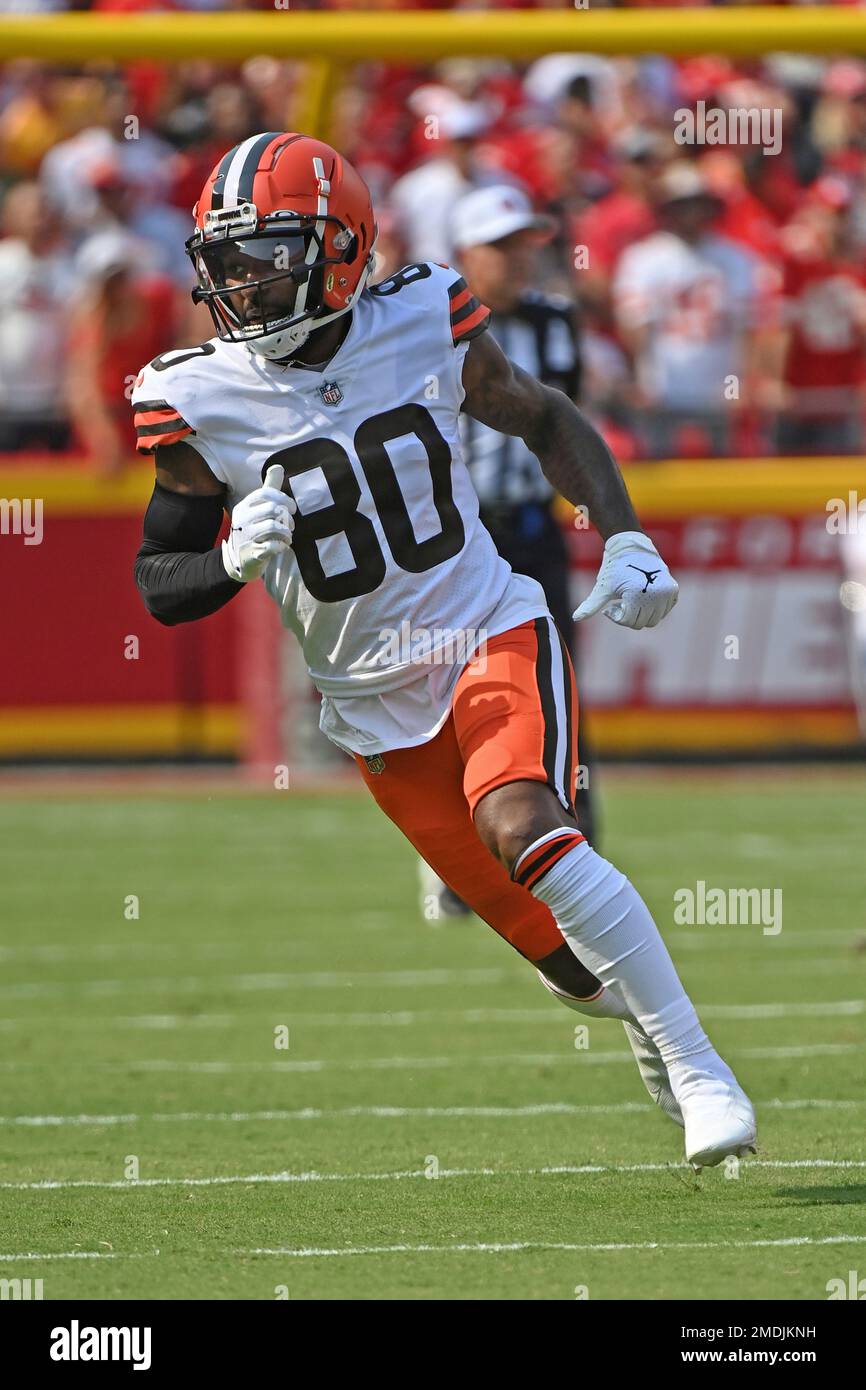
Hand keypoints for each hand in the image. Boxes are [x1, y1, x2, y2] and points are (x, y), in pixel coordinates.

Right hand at [221, 464, 296, 581]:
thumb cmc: (253, 529)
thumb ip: (269, 488)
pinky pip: (272, 545)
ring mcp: (246, 536)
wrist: (239, 559)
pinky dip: (282, 546)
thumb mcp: (258, 508)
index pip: (266, 494)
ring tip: (288, 537)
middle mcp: (242, 519)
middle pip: (272, 509)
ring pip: (273, 527)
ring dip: (287, 533)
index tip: (292, 509)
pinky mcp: (252, 553)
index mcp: (244, 506)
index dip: (284, 499)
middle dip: (288, 517)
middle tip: (291, 526)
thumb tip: (278, 466)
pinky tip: (282, 546)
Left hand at [573, 530, 677, 630]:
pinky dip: (654, 609)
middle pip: (642, 623)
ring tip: (632, 598)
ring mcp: (667, 592)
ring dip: (642, 614)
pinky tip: (644, 596)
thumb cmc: (614, 568)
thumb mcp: (602, 587)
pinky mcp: (673, 590)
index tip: (610, 606)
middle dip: (629, 615)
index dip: (617, 616)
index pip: (629, 621)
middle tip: (621, 601)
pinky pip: (664, 611)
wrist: (631, 547)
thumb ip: (591, 605)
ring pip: (654, 619)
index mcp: (638, 594)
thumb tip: (575, 618)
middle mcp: (656, 594)